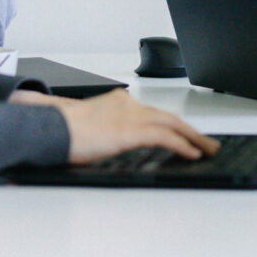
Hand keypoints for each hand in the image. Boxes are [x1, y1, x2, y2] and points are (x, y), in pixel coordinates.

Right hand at [17, 89, 220, 163]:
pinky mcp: (131, 130)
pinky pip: (165, 136)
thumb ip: (100, 128)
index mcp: (117, 101)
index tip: (185, 135)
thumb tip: (103, 138)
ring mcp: (131, 116)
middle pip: (168, 116)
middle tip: (207, 143)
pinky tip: (192, 154)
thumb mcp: (84, 125)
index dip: (173, 125)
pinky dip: (182, 145)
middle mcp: (128, 104)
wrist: (48, 129)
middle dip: (190, 131)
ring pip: (173, 124)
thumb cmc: (59, 130)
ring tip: (208, 150)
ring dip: (194, 138)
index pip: (153, 113)